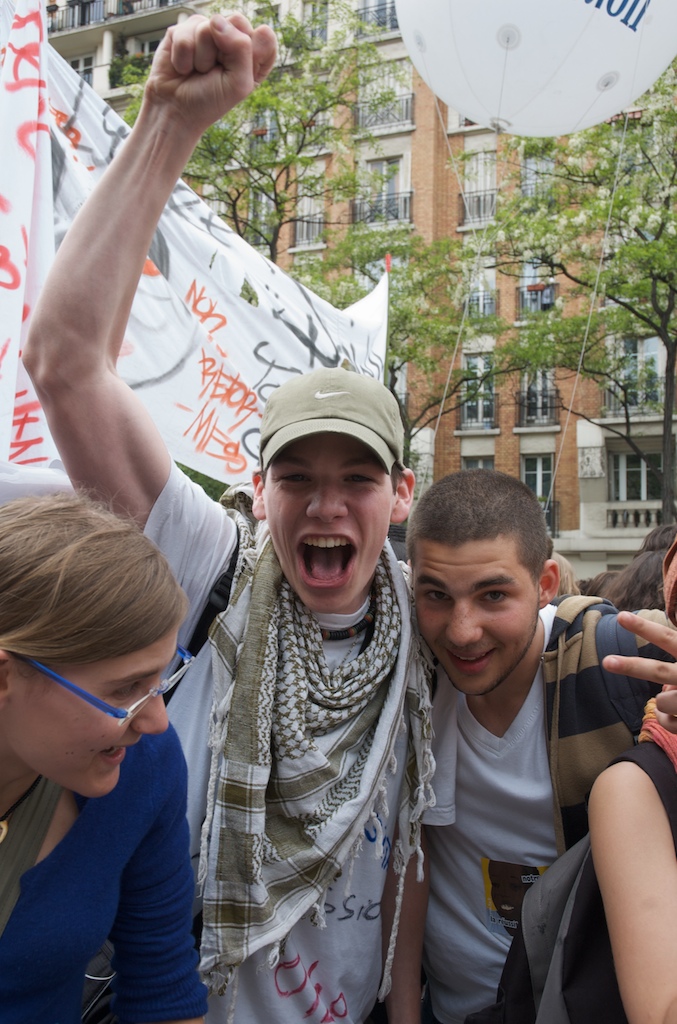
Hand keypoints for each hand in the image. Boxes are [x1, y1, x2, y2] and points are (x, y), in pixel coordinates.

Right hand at [145, 13, 276, 135]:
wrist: (175, 110)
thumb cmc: (210, 101)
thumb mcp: (238, 83)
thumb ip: (241, 48)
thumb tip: (217, 20)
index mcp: (252, 53)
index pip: (264, 35)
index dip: (251, 53)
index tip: (238, 73)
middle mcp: (231, 38)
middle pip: (236, 20)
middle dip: (223, 51)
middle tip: (215, 71)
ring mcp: (207, 31)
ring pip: (208, 27)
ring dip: (201, 58)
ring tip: (197, 71)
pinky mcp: (183, 30)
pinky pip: (184, 34)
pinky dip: (182, 58)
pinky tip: (182, 67)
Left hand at [602, 610, 676, 733]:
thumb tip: (660, 668)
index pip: (669, 639)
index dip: (645, 628)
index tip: (622, 617)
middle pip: (659, 671)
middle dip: (631, 666)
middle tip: (606, 662)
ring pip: (662, 700)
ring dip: (667, 700)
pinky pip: (667, 722)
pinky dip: (668, 719)